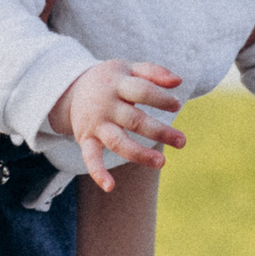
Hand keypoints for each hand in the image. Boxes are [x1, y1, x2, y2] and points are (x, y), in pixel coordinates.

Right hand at [57, 60, 185, 191]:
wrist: (72, 88)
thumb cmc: (110, 79)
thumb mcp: (129, 68)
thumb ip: (154, 72)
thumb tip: (178, 81)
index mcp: (117, 84)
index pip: (142, 91)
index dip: (160, 98)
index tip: (176, 105)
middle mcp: (106, 105)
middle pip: (134, 120)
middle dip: (159, 132)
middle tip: (182, 141)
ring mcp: (96, 124)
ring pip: (117, 141)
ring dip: (139, 154)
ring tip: (162, 162)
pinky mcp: (86, 139)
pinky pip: (90, 158)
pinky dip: (97, 172)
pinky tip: (110, 187)